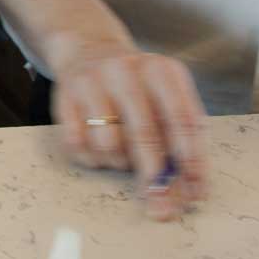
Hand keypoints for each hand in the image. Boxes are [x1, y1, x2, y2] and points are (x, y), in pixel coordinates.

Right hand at [49, 42, 209, 220]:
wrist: (88, 49)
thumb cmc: (138, 86)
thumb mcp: (166, 97)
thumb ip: (181, 136)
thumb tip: (190, 188)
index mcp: (161, 70)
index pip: (182, 119)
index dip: (191, 160)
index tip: (195, 193)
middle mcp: (125, 70)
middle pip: (145, 134)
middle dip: (155, 177)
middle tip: (162, 208)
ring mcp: (91, 81)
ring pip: (109, 144)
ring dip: (119, 162)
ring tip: (121, 154)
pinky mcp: (63, 95)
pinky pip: (78, 144)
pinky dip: (91, 157)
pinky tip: (97, 147)